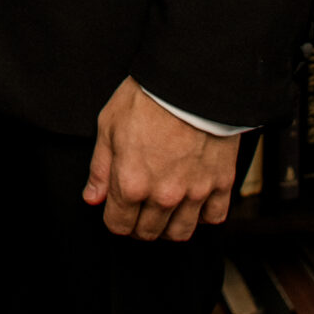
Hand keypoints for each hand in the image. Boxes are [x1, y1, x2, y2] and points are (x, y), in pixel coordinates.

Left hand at [82, 77, 238, 242]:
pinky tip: (194, 201)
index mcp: (131, 184)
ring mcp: (194, 192)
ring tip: (165, 209)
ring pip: (180, 233)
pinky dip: (204, 215)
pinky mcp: (221, 183)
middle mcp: (163, 196)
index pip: (119, 225)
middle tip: (139, 207)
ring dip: (169, 226)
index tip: (117, 208)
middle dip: (139, 224)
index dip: (115, 218)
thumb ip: (100, 168)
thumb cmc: (147, 97)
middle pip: (148, 232)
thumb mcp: (108, 126)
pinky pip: (214, 217)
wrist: (190, 81)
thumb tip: (93, 197)